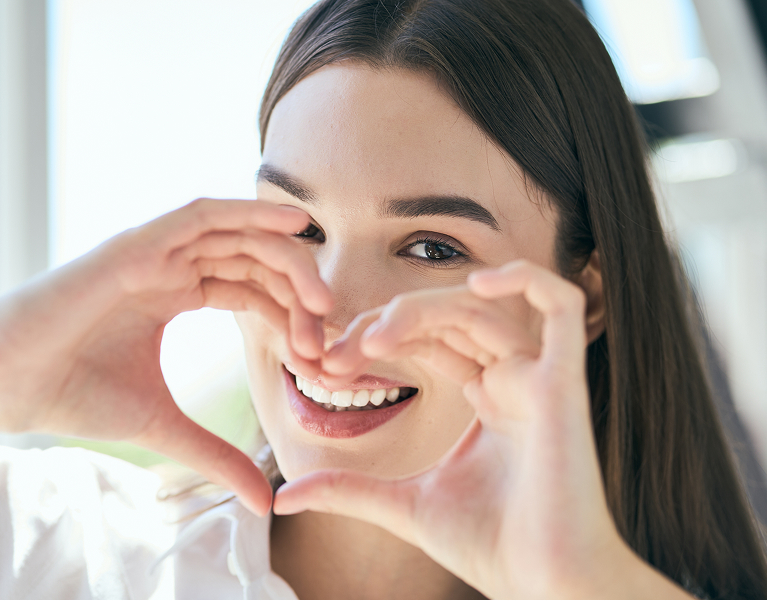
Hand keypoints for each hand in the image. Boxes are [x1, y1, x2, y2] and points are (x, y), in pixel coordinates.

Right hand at [0, 199, 332, 514]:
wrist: (9, 385)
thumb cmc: (74, 394)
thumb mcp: (164, 425)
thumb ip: (216, 453)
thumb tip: (263, 500)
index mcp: (175, 292)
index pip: (250, 290)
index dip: (290, 317)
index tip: (318, 355)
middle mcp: (170, 266)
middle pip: (252, 261)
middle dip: (297, 290)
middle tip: (328, 328)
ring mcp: (154, 251)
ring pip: (236, 236)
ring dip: (284, 256)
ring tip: (321, 292)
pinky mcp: (136, 245)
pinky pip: (200, 216)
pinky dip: (245, 213)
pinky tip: (289, 223)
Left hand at [273, 260, 687, 596]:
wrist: (545, 588)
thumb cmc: (491, 549)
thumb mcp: (402, 505)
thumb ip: (348, 489)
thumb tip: (283, 496)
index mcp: (486, 397)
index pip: (428, 338)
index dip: (376, 338)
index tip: (328, 363)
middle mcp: (512, 380)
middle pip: (446, 317)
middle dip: (385, 324)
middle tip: (339, 352)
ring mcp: (539, 378)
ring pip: (480, 308)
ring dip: (420, 310)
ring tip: (373, 339)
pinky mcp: (564, 384)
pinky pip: (563, 307)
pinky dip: (527, 280)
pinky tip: (478, 282)